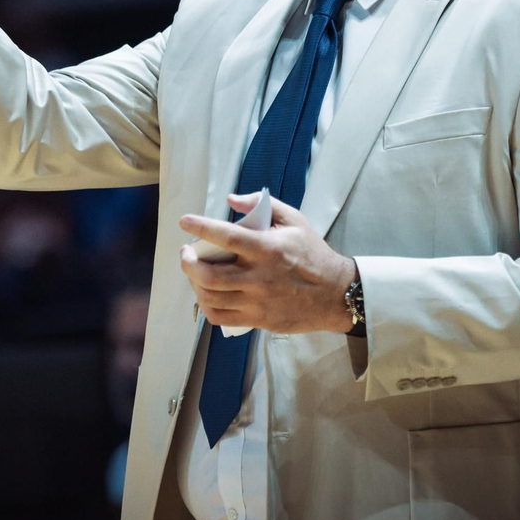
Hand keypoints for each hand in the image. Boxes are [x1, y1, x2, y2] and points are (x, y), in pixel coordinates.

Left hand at [178, 192, 356, 334]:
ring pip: (211, 297)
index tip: (184, 221)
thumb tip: (231, 200)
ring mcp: (257, 302)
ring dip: (194, 283)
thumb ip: (262, 205)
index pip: (226, 236)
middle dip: (188, 262)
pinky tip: (205, 294)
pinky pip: (220, 317)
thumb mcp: (295, 220)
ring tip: (194, 271)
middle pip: (209, 274)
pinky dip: (206, 305)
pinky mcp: (258, 319)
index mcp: (268, 248)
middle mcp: (259, 277)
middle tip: (186, 252)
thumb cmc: (313, 253)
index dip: (201, 228)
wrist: (335, 294)